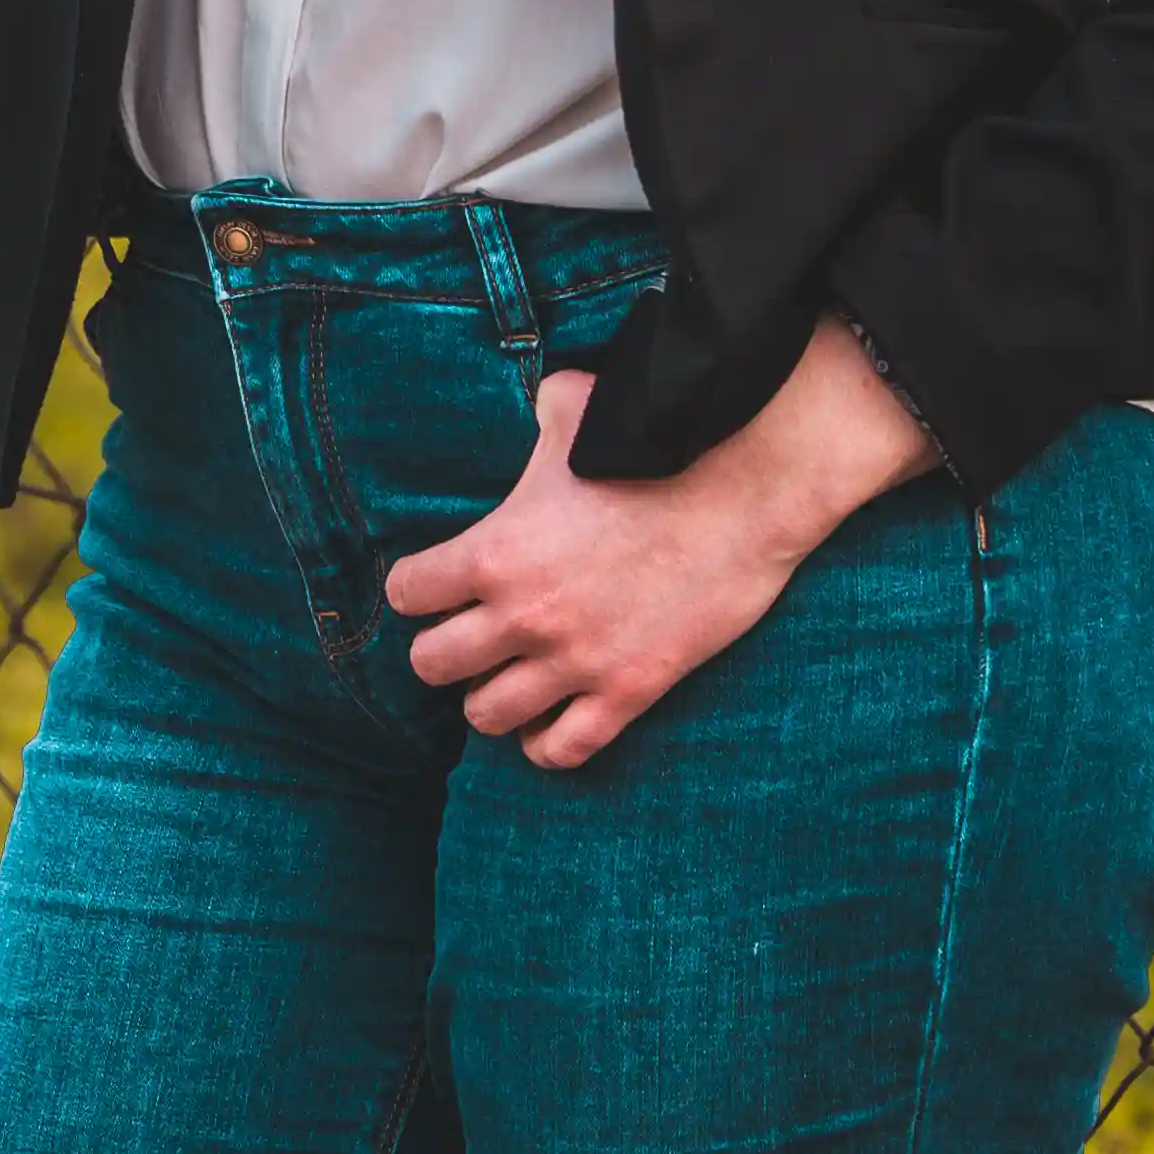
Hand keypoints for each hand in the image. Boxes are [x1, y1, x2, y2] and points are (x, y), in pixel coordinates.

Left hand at [381, 316, 942, 770]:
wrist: (746, 494)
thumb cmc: (658, 446)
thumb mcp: (575, 406)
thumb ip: (536, 413)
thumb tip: (535, 403)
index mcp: (497, 549)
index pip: (407, 592)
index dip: (417, 587)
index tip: (435, 584)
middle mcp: (524, 614)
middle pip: (431, 664)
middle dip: (442, 649)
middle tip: (469, 633)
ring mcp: (576, 660)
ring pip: (486, 716)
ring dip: (490, 695)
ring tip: (508, 674)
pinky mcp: (629, 691)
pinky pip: (560, 750)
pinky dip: (545, 742)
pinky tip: (550, 718)